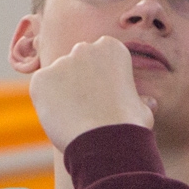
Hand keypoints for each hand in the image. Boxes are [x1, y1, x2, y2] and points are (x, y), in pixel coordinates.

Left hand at [29, 36, 155, 151]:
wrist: (104, 141)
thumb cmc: (129, 126)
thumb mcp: (142, 108)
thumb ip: (138, 98)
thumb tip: (148, 102)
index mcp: (111, 48)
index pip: (99, 55)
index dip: (101, 77)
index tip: (105, 94)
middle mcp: (84, 48)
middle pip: (76, 62)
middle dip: (79, 79)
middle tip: (87, 106)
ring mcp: (60, 63)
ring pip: (58, 77)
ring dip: (63, 92)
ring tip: (76, 118)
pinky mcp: (40, 80)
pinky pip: (42, 90)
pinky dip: (48, 104)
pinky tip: (62, 119)